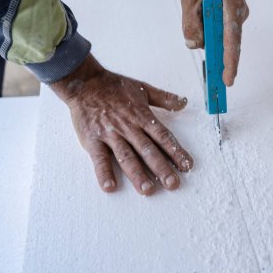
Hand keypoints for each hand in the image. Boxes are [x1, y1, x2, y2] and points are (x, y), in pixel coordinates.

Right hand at [50, 54, 193, 195]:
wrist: (85, 82)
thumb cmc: (114, 86)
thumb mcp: (143, 88)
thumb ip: (164, 98)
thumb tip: (184, 102)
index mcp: (142, 116)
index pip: (163, 136)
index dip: (176, 151)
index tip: (187, 165)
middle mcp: (129, 127)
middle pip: (148, 150)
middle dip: (161, 168)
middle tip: (173, 183)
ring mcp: (111, 134)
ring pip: (127, 156)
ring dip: (137, 174)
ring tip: (148, 190)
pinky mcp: (93, 140)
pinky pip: (99, 158)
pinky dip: (104, 172)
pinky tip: (110, 186)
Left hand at [180, 0, 248, 85]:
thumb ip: (190, 22)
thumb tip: (192, 44)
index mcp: (233, 7)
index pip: (232, 41)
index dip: (230, 63)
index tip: (227, 80)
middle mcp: (238, 14)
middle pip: (227, 43)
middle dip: (214, 52)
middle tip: (209, 72)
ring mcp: (236, 16)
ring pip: (220, 38)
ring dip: (205, 34)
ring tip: (196, 9)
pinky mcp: (230, 18)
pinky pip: (218, 32)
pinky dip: (207, 30)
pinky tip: (199, 13)